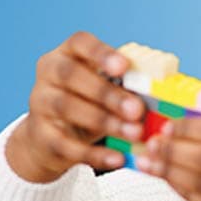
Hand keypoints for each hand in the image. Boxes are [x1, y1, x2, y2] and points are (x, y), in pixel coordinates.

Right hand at [5, 31, 146, 182]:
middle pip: (72, 75)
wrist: (49, 139)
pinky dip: (94, 154)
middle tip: (137, 110)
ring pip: (68, 108)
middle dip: (107, 93)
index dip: (101, 53)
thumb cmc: (88, 104)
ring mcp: (39, 104)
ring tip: (135, 133)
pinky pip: (66, 144)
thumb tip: (161, 89)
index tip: (123, 67)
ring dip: (105, 121)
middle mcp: (48, 74)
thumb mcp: (103, 88)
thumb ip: (125, 83)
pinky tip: (118, 158)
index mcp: (66, 54)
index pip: (79, 43)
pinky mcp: (40, 136)